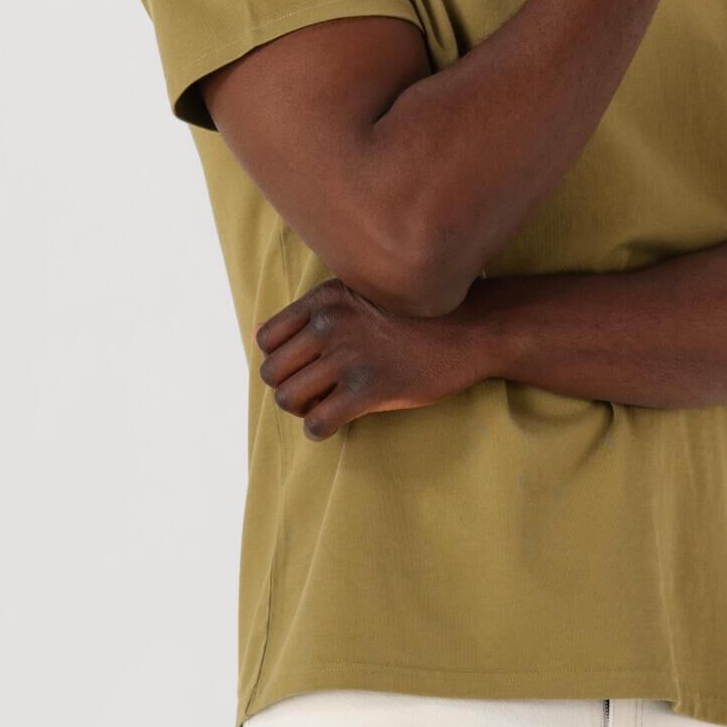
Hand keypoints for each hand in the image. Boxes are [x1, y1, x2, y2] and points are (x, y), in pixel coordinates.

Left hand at [253, 277, 480, 440]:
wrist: (469, 329)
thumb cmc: (414, 316)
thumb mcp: (359, 295)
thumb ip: (315, 312)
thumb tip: (258, 329)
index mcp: (324, 300)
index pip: (266, 339)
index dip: (279, 361)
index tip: (304, 370)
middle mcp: (330, 324)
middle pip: (272, 373)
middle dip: (289, 389)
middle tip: (315, 395)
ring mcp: (348, 356)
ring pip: (287, 400)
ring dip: (303, 411)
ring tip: (326, 407)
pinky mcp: (368, 389)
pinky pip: (317, 423)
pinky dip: (319, 430)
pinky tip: (337, 423)